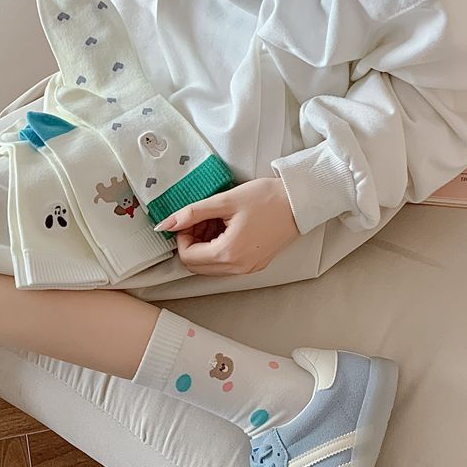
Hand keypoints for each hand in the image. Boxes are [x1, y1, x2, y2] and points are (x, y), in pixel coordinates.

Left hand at [155, 178, 300, 275]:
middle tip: (201, 220)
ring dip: (205, 246)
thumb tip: (166, 224)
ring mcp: (247, 268)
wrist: (300, 201)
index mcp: (228, 253)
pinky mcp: (255, 264)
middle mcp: (237, 267)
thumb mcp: (224, 201)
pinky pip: (226, 264)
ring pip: (210, 266)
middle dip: (192, 242)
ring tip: (216, 221)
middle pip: (196, 265)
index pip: (187, 257)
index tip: (190, 220)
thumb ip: (192, 213)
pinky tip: (227, 228)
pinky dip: (219, 249)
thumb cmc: (268, 198)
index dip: (182, 237)